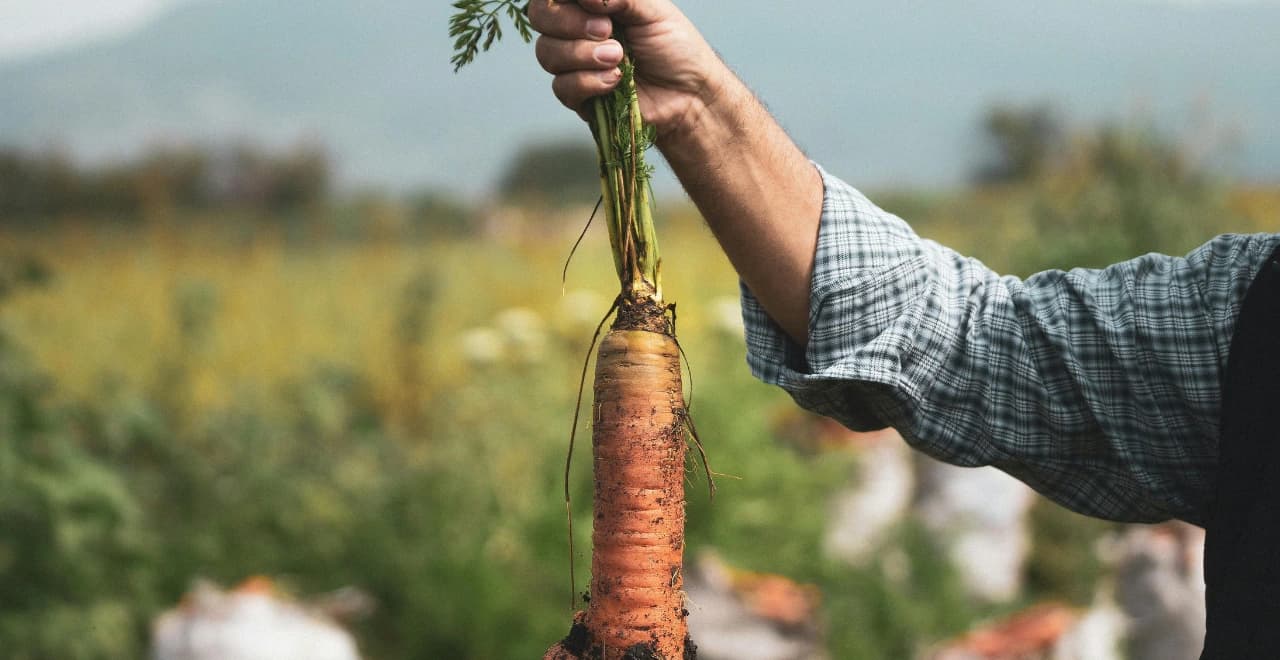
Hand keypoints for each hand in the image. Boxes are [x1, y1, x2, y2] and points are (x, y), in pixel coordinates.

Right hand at [528, 0, 727, 139]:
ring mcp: (574, 64)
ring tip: (619, 58)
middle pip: (540, 17)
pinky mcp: (579, 97)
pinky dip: (589, 82)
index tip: (597, 4)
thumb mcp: (652, 9)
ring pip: (547, 53)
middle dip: (570, 23)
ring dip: (582, 55)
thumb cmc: (675, 47)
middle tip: (607, 30)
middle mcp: (577, 30)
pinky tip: (616, 82)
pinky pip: (562, 86)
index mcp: (592, 4)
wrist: (690, 94)